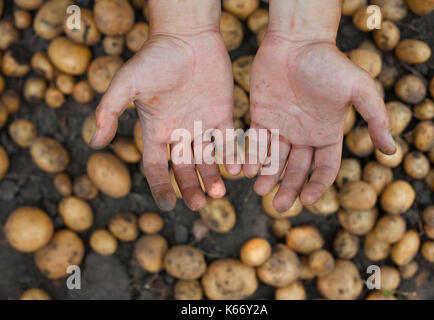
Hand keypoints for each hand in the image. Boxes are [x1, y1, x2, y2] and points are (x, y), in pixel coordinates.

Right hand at [90, 31, 239, 210]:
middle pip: (184, 168)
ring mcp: (201, 124)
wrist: (187, 35)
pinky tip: (236, 169)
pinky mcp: (222, 114)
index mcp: (156, 130)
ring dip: (212, 177)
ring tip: (219, 192)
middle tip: (199, 204)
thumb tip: (93, 143)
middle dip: (191, 187)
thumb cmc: (154, 58)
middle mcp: (179, 132)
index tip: (168, 204)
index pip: (156, 166)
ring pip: (207, 159)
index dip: (161, 186)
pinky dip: (231, 155)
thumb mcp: (127, 84)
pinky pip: (227, 141)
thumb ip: (109, 112)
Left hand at [245, 33, 395, 210]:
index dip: (318, 186)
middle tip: (278, 206)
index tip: (306, 200)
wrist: (296, 40)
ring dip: (268, 177)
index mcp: (327, 133)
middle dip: (289, 188)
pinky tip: (247, 170)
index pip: (325, 168)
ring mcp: (282, 127)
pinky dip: (252, 157)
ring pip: (274, 160)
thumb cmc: (329, 63)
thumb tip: (392, 151)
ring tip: (260, 190)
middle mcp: (304, 135)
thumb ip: (375, 118)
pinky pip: (256, 143)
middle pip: (297, 170)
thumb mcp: (360, 89)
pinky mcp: (262, 117)